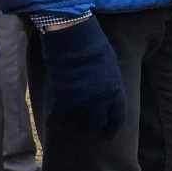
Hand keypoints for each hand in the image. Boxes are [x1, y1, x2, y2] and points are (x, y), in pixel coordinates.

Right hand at [32, 14, 126, 134]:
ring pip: (77, 123)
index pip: (117, 119)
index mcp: (115, 91)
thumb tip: (106, 95)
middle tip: (88, 131)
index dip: (112, 128)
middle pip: (97, 124)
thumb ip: (110, 84)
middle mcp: (100, 100)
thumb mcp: (111, 66)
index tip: (107, 134)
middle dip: (94, 127)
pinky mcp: (62, 97)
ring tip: (70, 123)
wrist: (73, 36)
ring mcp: (81, 100)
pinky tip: (54, 119)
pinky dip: (56, 118)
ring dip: (74, 123)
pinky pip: (59, 116)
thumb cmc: (93, 44)